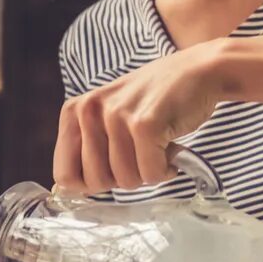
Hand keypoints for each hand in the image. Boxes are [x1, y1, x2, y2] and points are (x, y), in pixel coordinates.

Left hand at [54, 40, 229, 193]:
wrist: (198, 71)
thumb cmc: (154, 100)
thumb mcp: (109, 116)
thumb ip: (88, 148)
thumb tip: (71, 190)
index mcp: (74, 112)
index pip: (64, 175)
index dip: (91, 183)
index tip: (113, 170)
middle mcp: (89, 111)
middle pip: (96, 182)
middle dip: (124, 178)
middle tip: (140, 155)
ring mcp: (116, 116)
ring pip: (126, 180)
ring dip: (148, 172)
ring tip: (157, 147)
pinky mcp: (145, 124)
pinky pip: (150, 174)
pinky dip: (165, 170)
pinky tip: (170, 149)